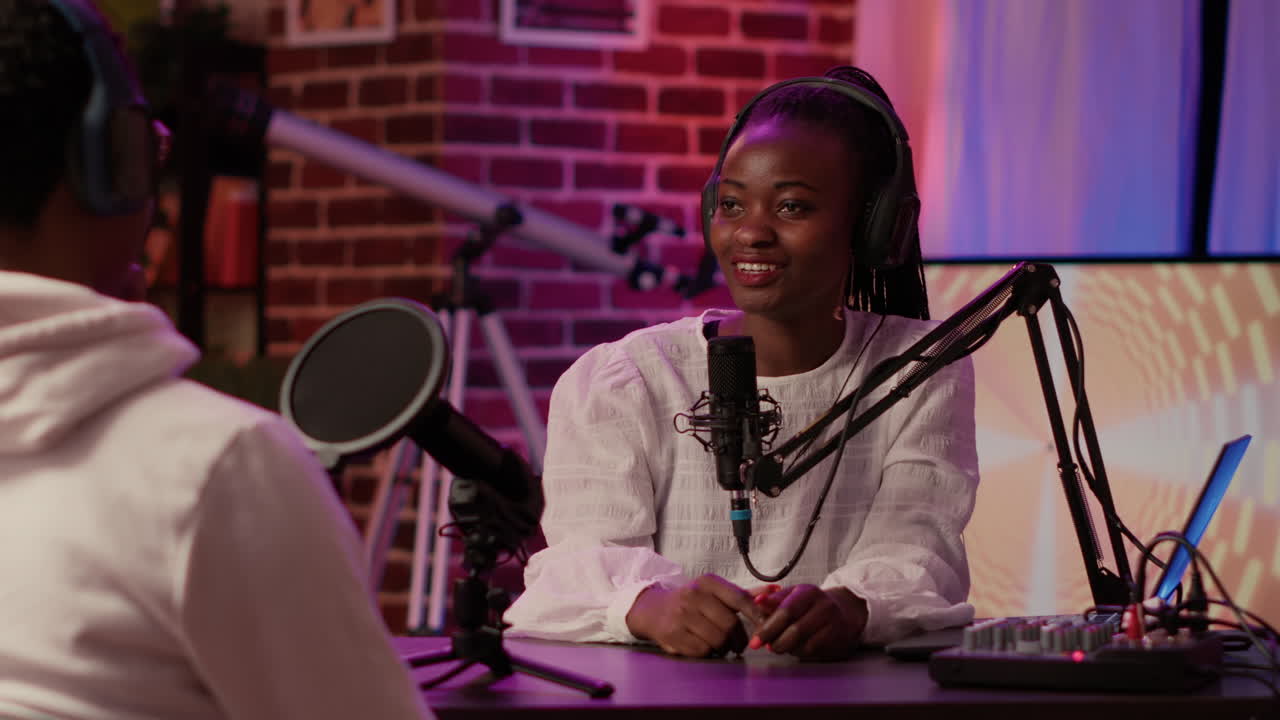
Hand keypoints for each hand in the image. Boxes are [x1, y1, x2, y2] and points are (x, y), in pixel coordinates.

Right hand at [625, 574, 764, 657]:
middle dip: (738, 639)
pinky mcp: (672, 633)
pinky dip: (707, 652)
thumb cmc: (692, 602)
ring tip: (719, 644)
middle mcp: (693, 595)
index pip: (740, 599)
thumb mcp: (716, 592)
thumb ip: (745, 595)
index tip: (766, 628)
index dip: (757, 616)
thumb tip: (776, 591)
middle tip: (738, 644)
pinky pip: (702, 650)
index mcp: (708, 582)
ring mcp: (681, 614)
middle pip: (730, 625)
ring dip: (723, 647)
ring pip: (717, 639)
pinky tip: (703, 646)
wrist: (653, 609)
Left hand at [750, 584, 867, 659]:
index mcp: (808, 592)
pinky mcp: (837, 638)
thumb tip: (757, 601)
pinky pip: (812, 651)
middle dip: (776, 641)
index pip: (786, 611)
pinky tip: (794, 648)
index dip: (768, 627)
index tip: (755, 640)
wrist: (844, 610)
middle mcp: (823, 606)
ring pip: (803, 643)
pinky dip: (798, 652)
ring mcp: (833, 623)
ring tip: (778, 645)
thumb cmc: (811, 604)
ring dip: (786, 648)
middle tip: (766, 646)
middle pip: (795, 630)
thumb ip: (774, 600)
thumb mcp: (793, 595)